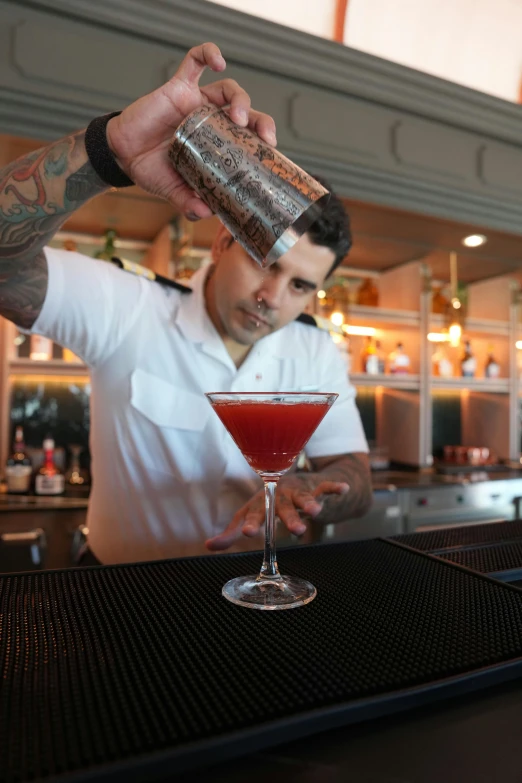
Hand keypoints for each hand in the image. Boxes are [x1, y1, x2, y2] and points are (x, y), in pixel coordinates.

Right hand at [105, 42, 276, 218]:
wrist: (123, 156)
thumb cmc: (153, 171)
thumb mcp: (175, 191)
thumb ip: (189, 202)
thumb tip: (207, 213)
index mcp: (217, 143)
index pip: (249, 137)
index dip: (264, 140)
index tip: (271, 151)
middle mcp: (212, 120)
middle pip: (246, 113)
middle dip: (261, 121)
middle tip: (265, 137)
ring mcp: (196, 102)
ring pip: (228, 89)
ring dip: (241, 99)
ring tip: (238, 116)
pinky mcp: (178, 87)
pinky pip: (195, 62)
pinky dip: (208, 55)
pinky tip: (218, 61)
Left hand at [206, 476, 348, 551]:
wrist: (295, 482)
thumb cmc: (268, 502)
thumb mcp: (251, 514)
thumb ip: (231, 531)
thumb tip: (208, 546)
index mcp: (261, 502)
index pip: (254, 513)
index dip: (250, 522)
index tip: (246, 533)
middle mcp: (278, 495)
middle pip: (282, 508)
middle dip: (288, 518)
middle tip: (295, 531)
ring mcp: (298, 490)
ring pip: (304, 498)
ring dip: (309, 503)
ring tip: (314, 512)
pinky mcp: (316, 487)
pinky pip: (326, 486)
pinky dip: (334, 487)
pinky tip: (342, 489)